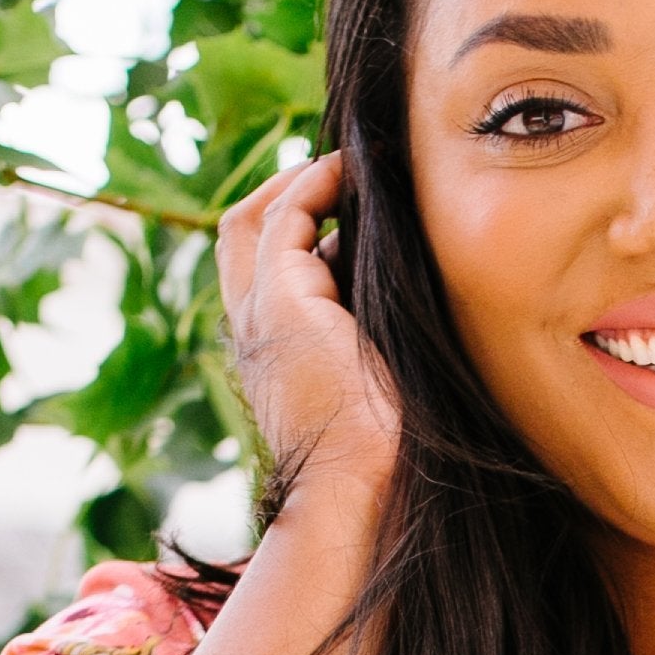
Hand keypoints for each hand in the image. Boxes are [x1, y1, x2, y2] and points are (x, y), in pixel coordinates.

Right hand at [217, 146, 396, 505]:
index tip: (345, 213)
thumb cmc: (383, 460)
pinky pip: (287, 216)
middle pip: (239, 237)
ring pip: (253, 219)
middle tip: (335, 172)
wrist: (360, 492)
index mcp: (273, 354)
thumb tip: (415, 299)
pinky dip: (315, 185)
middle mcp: (252, 331)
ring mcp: (258, 314)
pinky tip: (354, 173)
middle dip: (280, 193)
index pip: (265, 272)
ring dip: (300, 181)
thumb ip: (375, 340)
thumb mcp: (377, 387)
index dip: (297, 234)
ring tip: (352, 162)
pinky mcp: (280, 300)